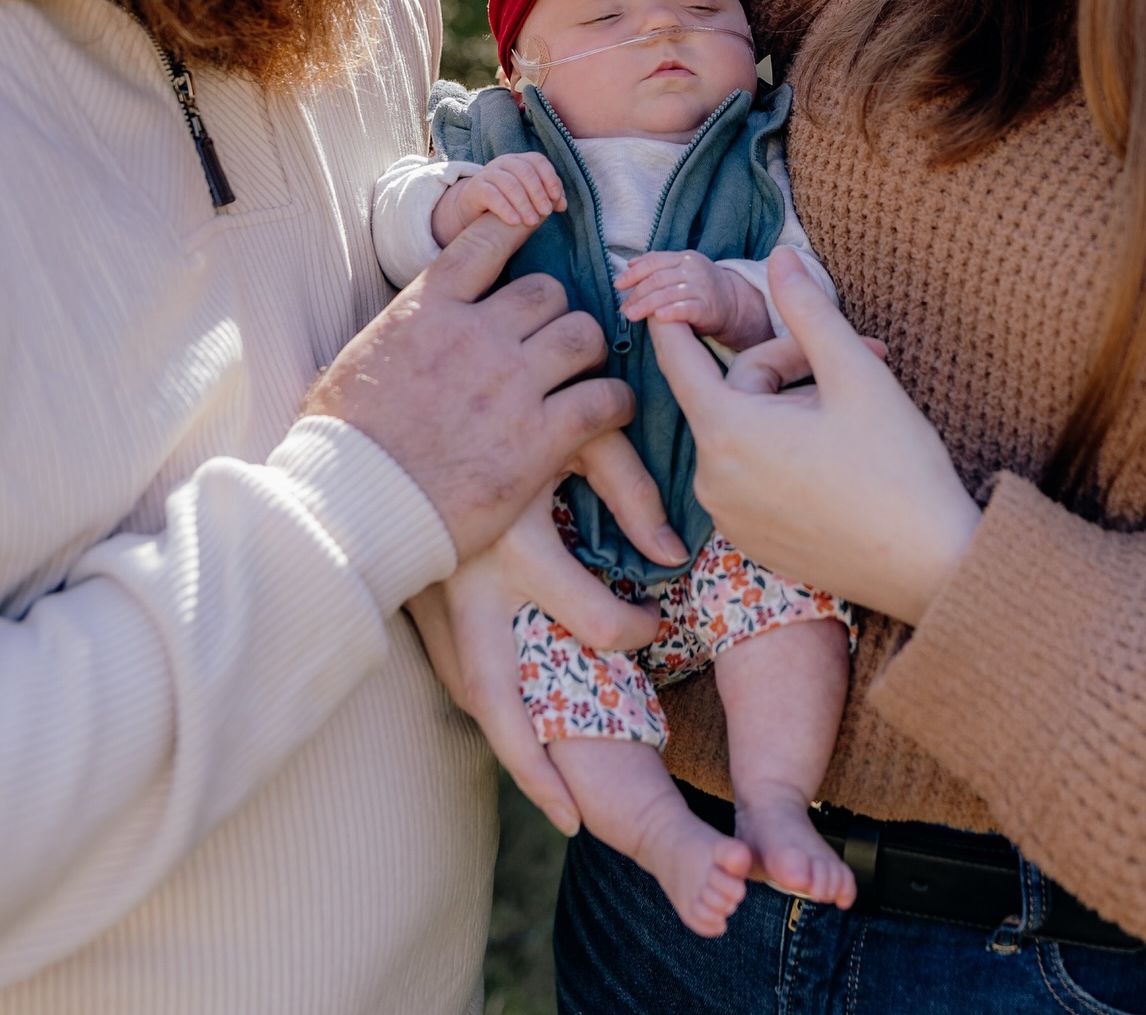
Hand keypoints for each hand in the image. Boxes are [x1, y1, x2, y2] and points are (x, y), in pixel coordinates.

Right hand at [307, 210, 630, 560]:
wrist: (348, 510)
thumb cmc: (339, 448)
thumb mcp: (352, 366)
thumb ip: (392, 338)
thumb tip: (397, 338)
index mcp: (425, 309)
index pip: (484, 240)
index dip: (518, 221)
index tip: (538, 213)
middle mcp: (475, 334)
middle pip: (548, 291)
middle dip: (554, 314)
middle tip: (550, 342)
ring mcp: (511, 383)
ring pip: (583, 335)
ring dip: (588, 351)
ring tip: (584, 372)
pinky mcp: (540, 437)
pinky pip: (604, 399)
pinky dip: (615, 402)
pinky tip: (610, 411)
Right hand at [408, 429, 686, 832]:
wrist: (407, 391)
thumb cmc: (508, 402)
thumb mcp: (578, 432)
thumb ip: (631, 487)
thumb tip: (672, 554)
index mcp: (511, 537)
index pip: (590, 618)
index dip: (634, 629)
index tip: (654, 622)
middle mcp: (466, 578)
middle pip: (495, 698)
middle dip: (532, 765)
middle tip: (574, 818)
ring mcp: (434, 593)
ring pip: (466, 691)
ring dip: (501, 742)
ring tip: (545, 793)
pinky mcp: (419, 594)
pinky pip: (450, 665)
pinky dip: (481, 701)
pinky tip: (508, 726)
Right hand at [432, 153, 565, 247]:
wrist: (475, 212)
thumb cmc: (508, 203)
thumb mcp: (528, 198)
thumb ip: (546, 198)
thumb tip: (562, 205)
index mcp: (519, 160)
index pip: (538, 161)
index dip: (549, 177)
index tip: (556, 197)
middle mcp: (503, 163)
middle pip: (525, 171)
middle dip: (538, 193)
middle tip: (546, 213)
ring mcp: (487, 173)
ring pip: (509, 183)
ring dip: (524, 203)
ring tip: (532, 221)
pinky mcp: (475, 189)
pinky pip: (492, 195)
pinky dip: (505, 209)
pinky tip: (515, 221)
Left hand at [616, 250, 771, 349]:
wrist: (733, 303)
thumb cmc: (701, 288)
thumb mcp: (682, 270)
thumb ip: (658, 265)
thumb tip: (630, 264)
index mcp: (684, 258)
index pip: (654, 262)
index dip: (634, 273)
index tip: (618, 285)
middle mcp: (693, 270)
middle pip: (658, 280)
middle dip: (636, 294)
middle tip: (623, 308)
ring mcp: (702, 288)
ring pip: (668, 294)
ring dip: (645, 305)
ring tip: (630, 315)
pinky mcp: (708, 308)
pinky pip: (686, 309)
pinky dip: (670, 312)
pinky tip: (657, 317)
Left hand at [649, 249, 981, 626]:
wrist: (933, 568)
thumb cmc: (899, 468)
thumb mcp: (856, 373)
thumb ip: (809, 309)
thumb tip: (779, 256)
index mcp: (728, 432)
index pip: (679, 356)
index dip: (673, 317)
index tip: (660, 290)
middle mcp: (712, 479)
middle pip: (736, 391)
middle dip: (791, 367)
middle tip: (864, 361)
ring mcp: (729, 516)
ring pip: (746, 432)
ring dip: (790, 410)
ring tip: (852, 416)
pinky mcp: (751, 542)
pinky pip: (752, 475)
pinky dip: (784, 455)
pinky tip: (838, 460)